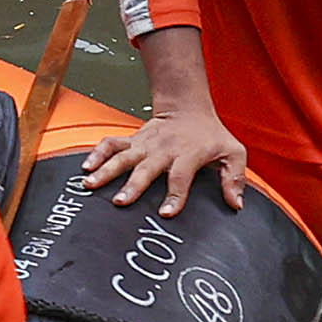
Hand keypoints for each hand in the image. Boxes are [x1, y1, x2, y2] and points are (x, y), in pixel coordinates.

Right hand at [78, 103, 248, 213]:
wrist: (189, 108)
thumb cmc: (211, 135)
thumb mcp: (234, 152)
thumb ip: (235, 178)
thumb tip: (235, 204)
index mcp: (189, 153)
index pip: (181, 175)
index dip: (175, 194)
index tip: (166, 212)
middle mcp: (164, 148)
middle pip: (146, 167)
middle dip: (133, 185)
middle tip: (120, 201)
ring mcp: (146, 143)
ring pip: (123, 155)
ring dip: (106, 169)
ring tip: (90, 184)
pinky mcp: (133, 139)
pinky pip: (111, 144)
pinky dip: (97, 153)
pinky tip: (85, 167)